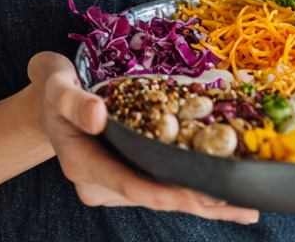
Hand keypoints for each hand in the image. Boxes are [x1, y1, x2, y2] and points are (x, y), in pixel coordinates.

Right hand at [27, 51, 258, 223]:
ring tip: (245, 208)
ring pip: (161, 195)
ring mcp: (114, 181)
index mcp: (82, 165)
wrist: (49, 95)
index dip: (167, 192)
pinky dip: (191, 188)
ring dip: (201, 201)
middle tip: (241, 207)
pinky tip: (223, 195)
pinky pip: (162, 184)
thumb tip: (98, 116)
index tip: (201, 195)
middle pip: (153, 197)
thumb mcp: (57, 87)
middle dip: (197, 202)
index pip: (129, 185)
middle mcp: (100, 182)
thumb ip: (74, 102)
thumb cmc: (52, 87)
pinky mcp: (127, 173)